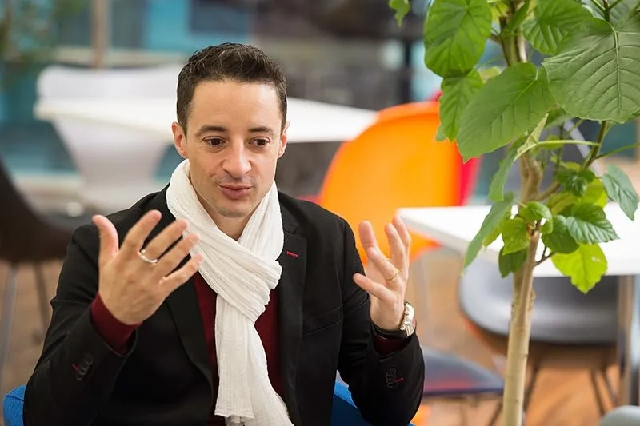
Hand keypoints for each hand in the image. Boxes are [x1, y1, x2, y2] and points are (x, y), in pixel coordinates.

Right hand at [93, 210, 201, 324]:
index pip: (133, 240)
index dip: (144, 226)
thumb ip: (107, 238)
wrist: (115, 315)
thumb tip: (98, 217)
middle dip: (170, 235)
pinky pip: (177, 279)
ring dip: (183, 249)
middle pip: (155, 249)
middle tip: (184, 221)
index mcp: (122, 260)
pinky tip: (199, 258)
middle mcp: (136, 270)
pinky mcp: (160, 293)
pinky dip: (189, 269)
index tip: (156, 213)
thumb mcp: (105, 261)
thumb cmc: (111, 284)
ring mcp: (149, 282)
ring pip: (169, 263)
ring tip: (195, 236)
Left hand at [353, 216, 410, 330]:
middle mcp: (401, 275)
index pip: (404, 245)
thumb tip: (364, 222)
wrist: (388, 318)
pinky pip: (379, 292)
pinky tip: (357, 277)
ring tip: (370, 251)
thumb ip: (371, 243)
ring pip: (391, 272)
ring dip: (381, 261)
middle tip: (388, 226)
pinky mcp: (388, 301)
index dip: (401, 231)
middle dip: (396, 240)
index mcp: (399, 265)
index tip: (396, 217)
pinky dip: (368, 284)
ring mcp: (396, 288)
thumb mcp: (376, 264)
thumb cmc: (383, 287)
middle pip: (401, 255)